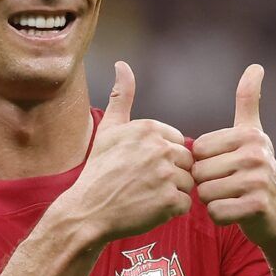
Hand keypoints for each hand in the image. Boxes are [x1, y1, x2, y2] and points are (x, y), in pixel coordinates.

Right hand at [57, 61, 193, 242]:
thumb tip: (122, 64)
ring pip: (188, 183)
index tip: (142, 168)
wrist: (88, 211)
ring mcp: (166, 175)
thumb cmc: (99, 171)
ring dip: (172, 192)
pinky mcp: (169, 201)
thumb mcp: (108, 129)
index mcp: (149, 128)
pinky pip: (186, 204)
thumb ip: (122, 97)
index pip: (177, 142)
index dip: (163, 158)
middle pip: (185, 162)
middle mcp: (160, 148)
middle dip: (170, 175)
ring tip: (146, 196)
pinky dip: (172, 210)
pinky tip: (150, 208)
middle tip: (144, 185)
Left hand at [192, 64, 275, 253]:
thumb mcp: (253, 135)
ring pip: (205, 193)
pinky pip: (216, 212)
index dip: (206, 163)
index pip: (199, 150)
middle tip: (229, 187)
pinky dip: (220, 217)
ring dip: (212, 201)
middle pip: (200, 172)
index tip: (226, 168)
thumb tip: (256, 66)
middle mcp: (256, 154)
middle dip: (207, 184)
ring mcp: (258, 180)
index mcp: (250, 135)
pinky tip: (236, 213)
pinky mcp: (257, 206)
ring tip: (233, 199)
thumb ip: (249, 101)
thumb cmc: (258, 174)